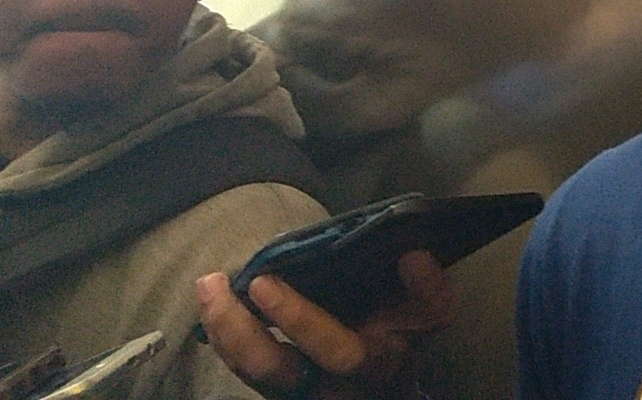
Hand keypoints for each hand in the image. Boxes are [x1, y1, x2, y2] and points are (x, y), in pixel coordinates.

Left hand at [195, 251, 458, 398]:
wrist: (387, 361)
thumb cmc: (407, 326)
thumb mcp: (432, 312)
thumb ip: (431, 290)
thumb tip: (413, 257)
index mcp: (369, 364)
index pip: (335, 352)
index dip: (301, 320)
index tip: (266, 281)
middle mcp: (327, 385)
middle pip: (275, 372)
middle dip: (242, 332)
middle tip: (222, 285)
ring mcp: (296, 385)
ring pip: (251, 370)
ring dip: (223, 327)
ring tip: (210, 283)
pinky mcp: (275, 376)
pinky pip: (241, 361)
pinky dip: (223, 330)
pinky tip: (214, 294)